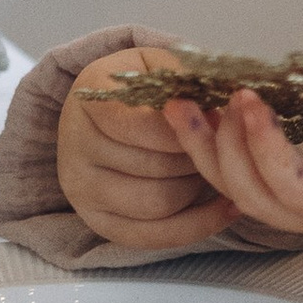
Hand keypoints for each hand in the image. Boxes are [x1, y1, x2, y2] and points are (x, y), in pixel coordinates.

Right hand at [60, 44, 242, 252]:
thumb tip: (228, 113)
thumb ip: (189, 83)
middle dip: (198, 158)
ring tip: (213, 167)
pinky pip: (152, 236)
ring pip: (158, 203)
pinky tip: (225, 206)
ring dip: (197, 188)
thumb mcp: (162, 65)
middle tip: (222, 144)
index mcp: (90, 98)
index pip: (143, 125)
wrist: (103, 112)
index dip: (187, 127)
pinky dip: (196, 225)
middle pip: (156, 167)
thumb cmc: (142, 87)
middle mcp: (75, 145)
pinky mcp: (98, 221)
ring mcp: (81, 189)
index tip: (215, 118)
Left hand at [161, 88, 302, 273]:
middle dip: (215, 148)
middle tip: (194, 98)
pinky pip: (250, 184)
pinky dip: (223, 154)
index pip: (295, 186)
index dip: (265, 149)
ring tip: (182, 107)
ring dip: (206, 152)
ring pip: (240, 193)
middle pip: (250, 193)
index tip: (249, 101)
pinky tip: (210, 122)